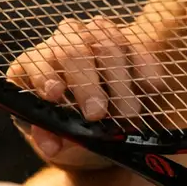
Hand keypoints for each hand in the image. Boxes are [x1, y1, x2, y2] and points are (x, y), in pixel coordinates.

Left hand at [5, 15, 169, 171]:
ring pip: (104, 42)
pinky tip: (153, 87)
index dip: (43, 75)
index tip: (55, 95)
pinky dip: (144, 65)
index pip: (33, 62)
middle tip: (98, 114)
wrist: (105, 132)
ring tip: (129, 113)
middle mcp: (60, 47)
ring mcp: (92, 40)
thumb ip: (54, 143)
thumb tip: (50, 143)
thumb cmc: (74, 138)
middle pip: (70, 50)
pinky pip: (134, 44)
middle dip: (86, 84)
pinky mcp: (122, 41)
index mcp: (34, 70)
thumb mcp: (61, 146)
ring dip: (118, 78)